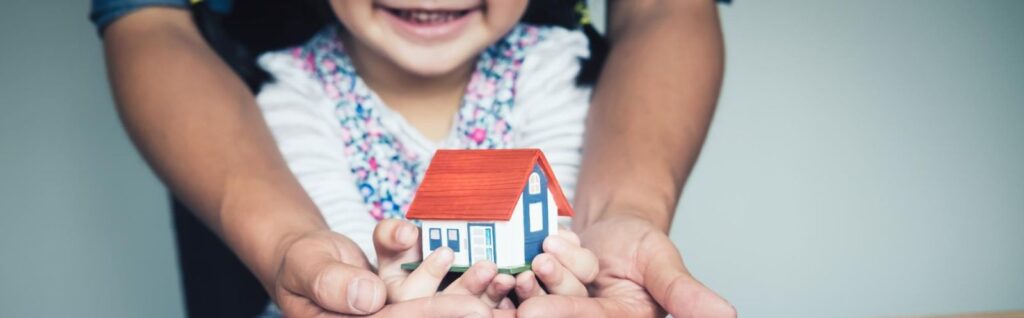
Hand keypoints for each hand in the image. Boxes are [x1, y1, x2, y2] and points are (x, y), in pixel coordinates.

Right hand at [270, 229, 511, 317]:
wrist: (305, 257)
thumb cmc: (299, 262)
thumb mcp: (305, 266)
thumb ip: (330, 282)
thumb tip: (369, 298)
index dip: (429, 316)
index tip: (469, 308)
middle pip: (420, 317)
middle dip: (458, 304)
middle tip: (494, 286)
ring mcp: (392, 315)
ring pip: (433, 304)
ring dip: (464, 287)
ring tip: (490, 269)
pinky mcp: (407, 303)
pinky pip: (433, 288)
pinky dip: (450, 270)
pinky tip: (477, 262)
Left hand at [517, 215, 735, 317]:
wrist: (612, 226)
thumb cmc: (641, 245)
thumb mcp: (664, 263)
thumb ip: (685, 293)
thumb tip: (727, 316)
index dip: (565, 312)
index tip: (533, 309)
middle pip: (561, 311)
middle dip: (550, 287)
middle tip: (541, 262)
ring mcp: (563, 310)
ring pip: (542, 296)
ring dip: (543, 270)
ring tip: (550, 244)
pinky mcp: (541, 298)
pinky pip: (525, 286)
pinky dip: (528, 264)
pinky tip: (544, 244)